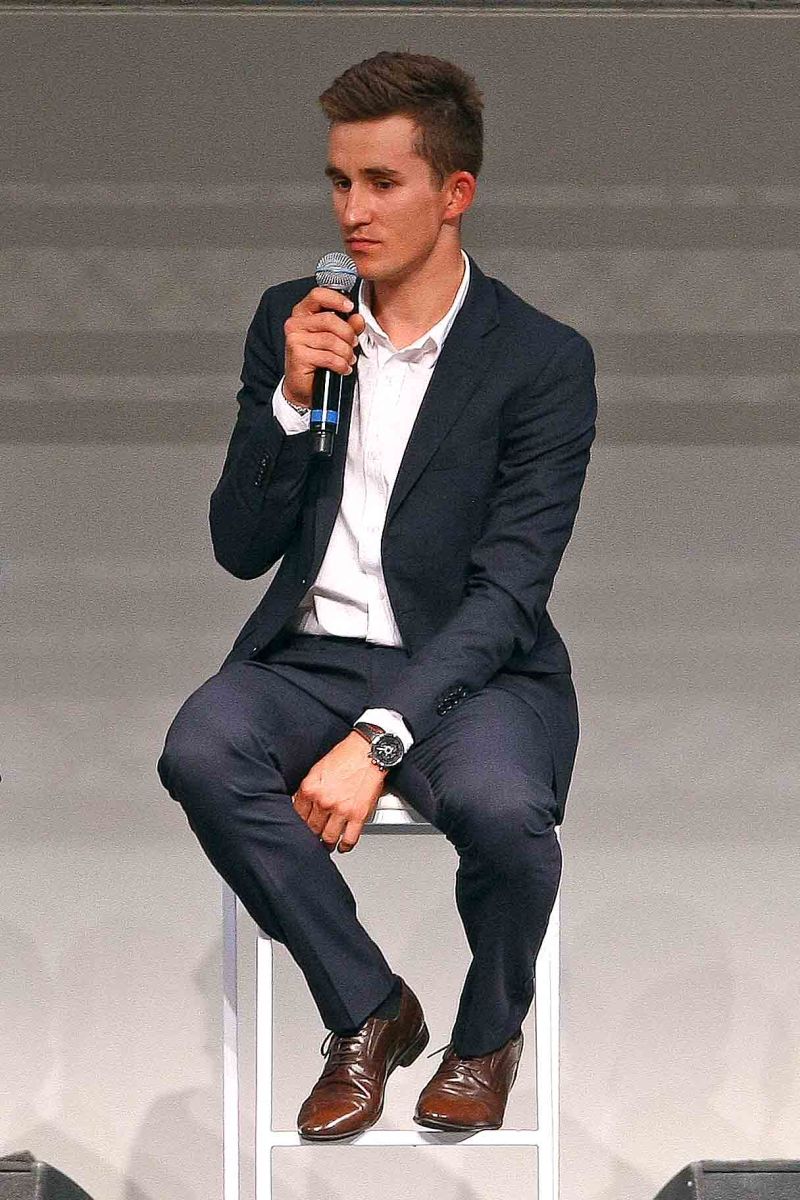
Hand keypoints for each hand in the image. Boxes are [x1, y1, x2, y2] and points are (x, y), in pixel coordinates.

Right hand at [283, 287, 365, 407]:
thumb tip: (358, 318)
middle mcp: (295, 323)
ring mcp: (294, 339)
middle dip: (348, 334)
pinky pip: (328, 356)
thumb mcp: (337, 339)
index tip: (350, 307)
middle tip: (353, 344)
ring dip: (346, 352)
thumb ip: (348, 326)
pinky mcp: (298, 355)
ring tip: (348, 359)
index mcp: (303, 313)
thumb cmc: (318, 360)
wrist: (303, 386)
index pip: (318, 295)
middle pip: (329, 319)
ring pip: (331, 340)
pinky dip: (341, 364)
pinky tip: (342, 368)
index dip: (336, 299)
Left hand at [292, 732, 386, 852]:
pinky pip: (349, 838)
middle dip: (312, 834)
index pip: (297, 815)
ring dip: (326, 843)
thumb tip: (303, 804)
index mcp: (310, 788)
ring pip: (328, 837)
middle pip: (311, 828)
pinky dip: (345, 846)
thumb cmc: (346, 755)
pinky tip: (343, 846)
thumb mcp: (317, 769)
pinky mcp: (358, 815)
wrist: (368, 750)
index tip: (300, 827)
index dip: (298, 824)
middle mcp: (323, 801)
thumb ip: (309, 789)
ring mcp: (341, 810)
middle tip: (313, 836)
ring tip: (326, 844)